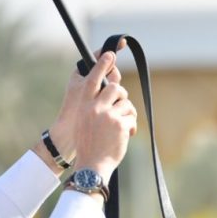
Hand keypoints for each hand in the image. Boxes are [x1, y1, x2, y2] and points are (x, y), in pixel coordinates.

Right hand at [72, 47, 138, 179]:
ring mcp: (108, 116)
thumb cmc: (89, 143)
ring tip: (123, 126)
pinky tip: (127, 134)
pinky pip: (132, 117)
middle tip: (122, 103)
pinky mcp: (120, 125)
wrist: (92, 164)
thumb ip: (94, 106)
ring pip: (126, 103)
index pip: (93, 78)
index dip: (102, 65)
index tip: (110, 53)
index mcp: (84, 104)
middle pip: (115, 88)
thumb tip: (111, 92)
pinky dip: (132, 125)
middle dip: (122, 94)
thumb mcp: (85, 120)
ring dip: (128, 113)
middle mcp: (95, 107)